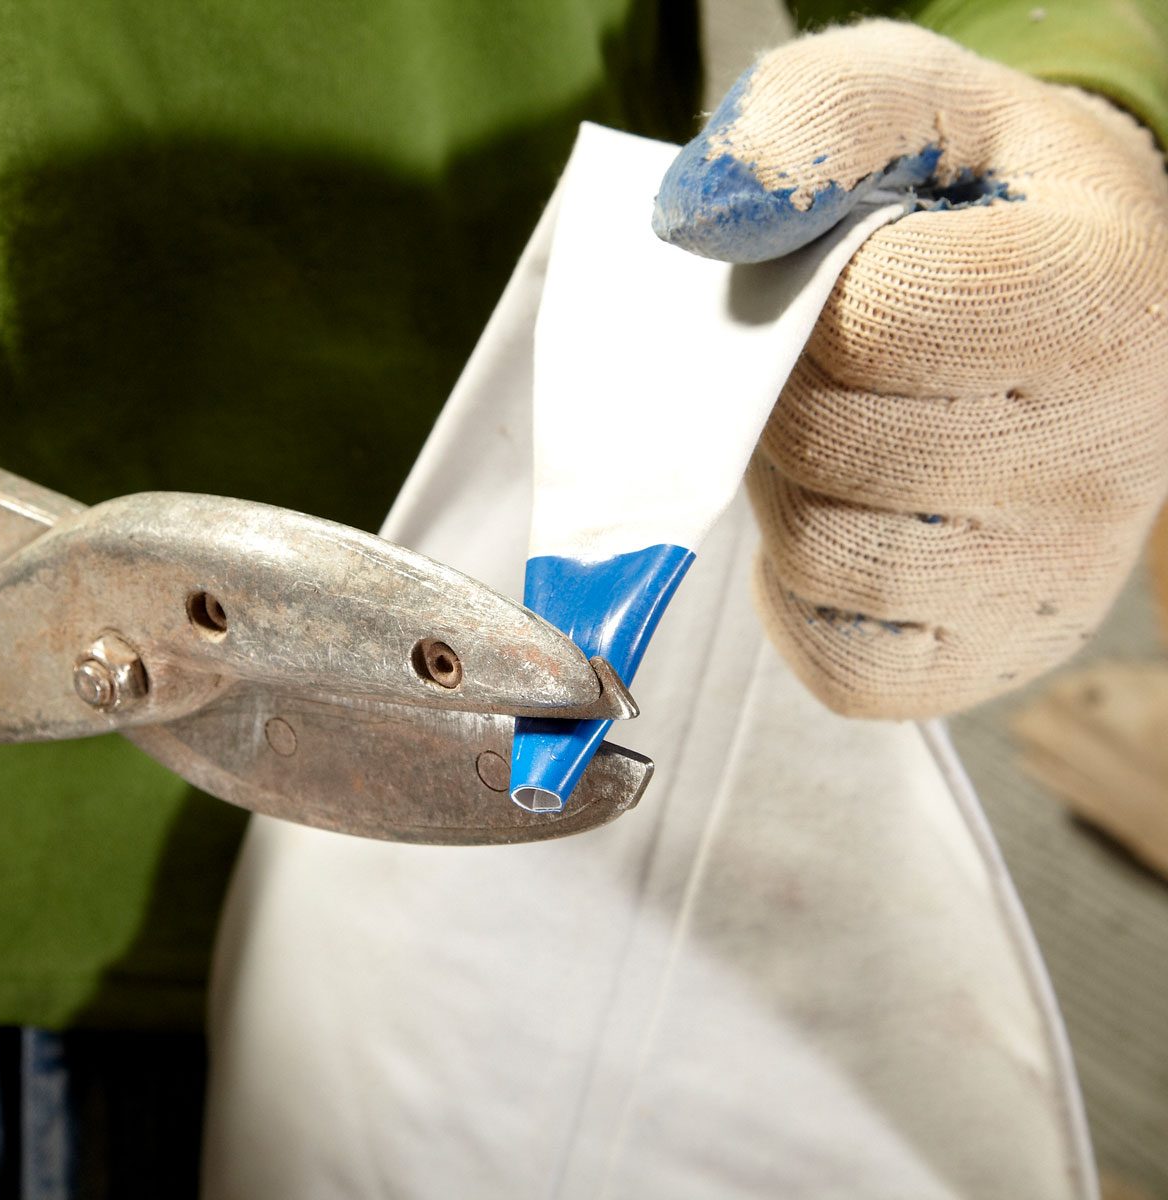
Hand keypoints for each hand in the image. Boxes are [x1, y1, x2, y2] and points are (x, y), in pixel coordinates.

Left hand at [654, 21, 1167, 717]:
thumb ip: (813, 119)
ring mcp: (1045, 576)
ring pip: (822, 557)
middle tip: (822, 364)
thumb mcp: (915, 107)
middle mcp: (1099, 457)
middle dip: (782, 395)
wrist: (1081, 314)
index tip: (838, 283)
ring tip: (838, 437)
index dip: (808, 300)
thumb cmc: (983, 212)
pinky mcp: (987, 657)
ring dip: (786, 490)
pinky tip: (851, 521)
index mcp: (1093, 300)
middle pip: (828, 446)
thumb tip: (705, 217)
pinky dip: (805, 593)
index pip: (869, 325)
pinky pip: (839, 658)